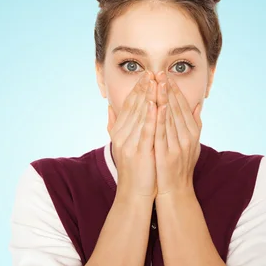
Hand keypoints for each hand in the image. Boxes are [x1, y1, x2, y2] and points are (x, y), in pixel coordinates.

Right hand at [107, 72, 158, 200]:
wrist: (134, 194)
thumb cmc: (134, 169)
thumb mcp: (122, 145)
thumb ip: (115, 126)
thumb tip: (109, 109)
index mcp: (119, 132)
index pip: (128, 105)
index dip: (137, 89)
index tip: (146, 75)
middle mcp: (122, 135)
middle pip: (134, 107)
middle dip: (144, 88)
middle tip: (153, 71)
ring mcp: (130, 143)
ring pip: (140, 115)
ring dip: (149, 96)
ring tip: (156, 81)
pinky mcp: (139, 152)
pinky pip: (146, 131)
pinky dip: (151, 116)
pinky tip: (155, 103)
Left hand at [154, 73, 202, 196]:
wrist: (176, 191)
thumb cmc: (181, 167)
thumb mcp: (192, 144)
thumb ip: (195, 124)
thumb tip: (197, 105)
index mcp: (193, 132)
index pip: (183, 106)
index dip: (175, 90)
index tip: (167, 75)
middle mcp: (188, 136)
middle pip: (177, 108)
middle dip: (168, 89)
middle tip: (161, 71)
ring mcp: (178, 145)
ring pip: (170, 117)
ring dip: (163, 98)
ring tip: (157, 82)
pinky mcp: (167, 153)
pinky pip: (162, 132)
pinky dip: (159, 117)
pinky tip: (154, 105)